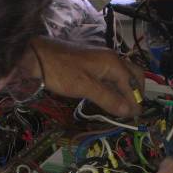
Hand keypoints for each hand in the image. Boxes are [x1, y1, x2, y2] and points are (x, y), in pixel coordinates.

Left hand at [20, 36, 143, 116]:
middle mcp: (111, 58)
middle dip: (136, 91)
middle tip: (133, 109)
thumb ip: (108, 98)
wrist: (36, 56)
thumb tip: (128, 111)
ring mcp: (102, 60)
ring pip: (122, 75)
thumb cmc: (61, 71)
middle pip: (133, 74)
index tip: (136, 117)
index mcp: (112, 63)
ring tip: (123, 106)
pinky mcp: (92, 63)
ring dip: (125, 89)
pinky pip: (111, 75)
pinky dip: (115, 87)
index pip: (131, 85)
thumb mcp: (85, 87)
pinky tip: (110, 96)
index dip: (134, 102)